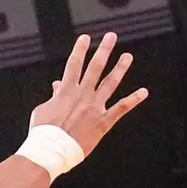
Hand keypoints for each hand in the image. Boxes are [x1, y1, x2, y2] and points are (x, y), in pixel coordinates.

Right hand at [31, 33, 148, 155]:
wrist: (51, 150)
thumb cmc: (42, 132)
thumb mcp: (43, 110)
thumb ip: (54, 96)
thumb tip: (57, 85)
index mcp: (65, 92)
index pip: (73, 65)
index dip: (80, 50)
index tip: (85, 38)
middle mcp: (82, 95)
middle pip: (95, 68)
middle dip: (103, 50)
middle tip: (111, 36)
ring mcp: (94, 107)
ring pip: (110, 83)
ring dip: (120, 68)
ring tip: (127, 56)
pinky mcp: (103, 122)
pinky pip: (121, 108)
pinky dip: (133, 99)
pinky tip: (144, 92)